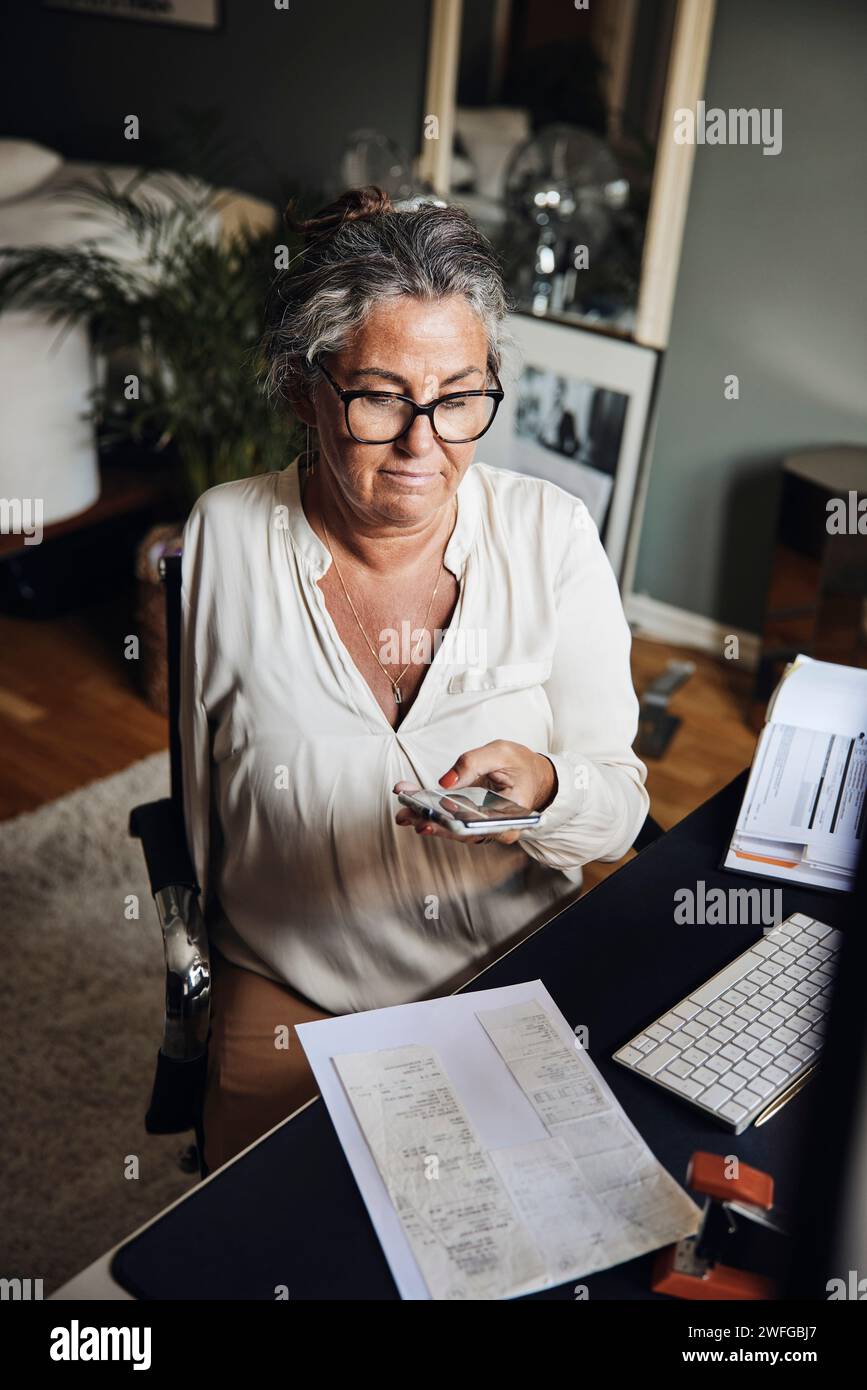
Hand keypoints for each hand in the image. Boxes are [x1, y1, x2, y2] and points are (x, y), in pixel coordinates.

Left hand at [394, 740, 556, 845]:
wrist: (531, 775)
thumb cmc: (520, 764)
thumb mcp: (500, 752)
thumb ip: (473, 762)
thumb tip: (445, 782)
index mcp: (514, 813)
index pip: (489, 826)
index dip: (466, 824)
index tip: (445, 817)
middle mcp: (497, 826)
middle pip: (465, 832)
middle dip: (437, 825)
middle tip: (412, 818)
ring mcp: (482, 826)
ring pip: (453, 829)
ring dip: (426, 820)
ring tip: (403, 811)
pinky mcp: (470, 820)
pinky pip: (448, 820)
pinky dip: (427, 810)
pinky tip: (408, 799)